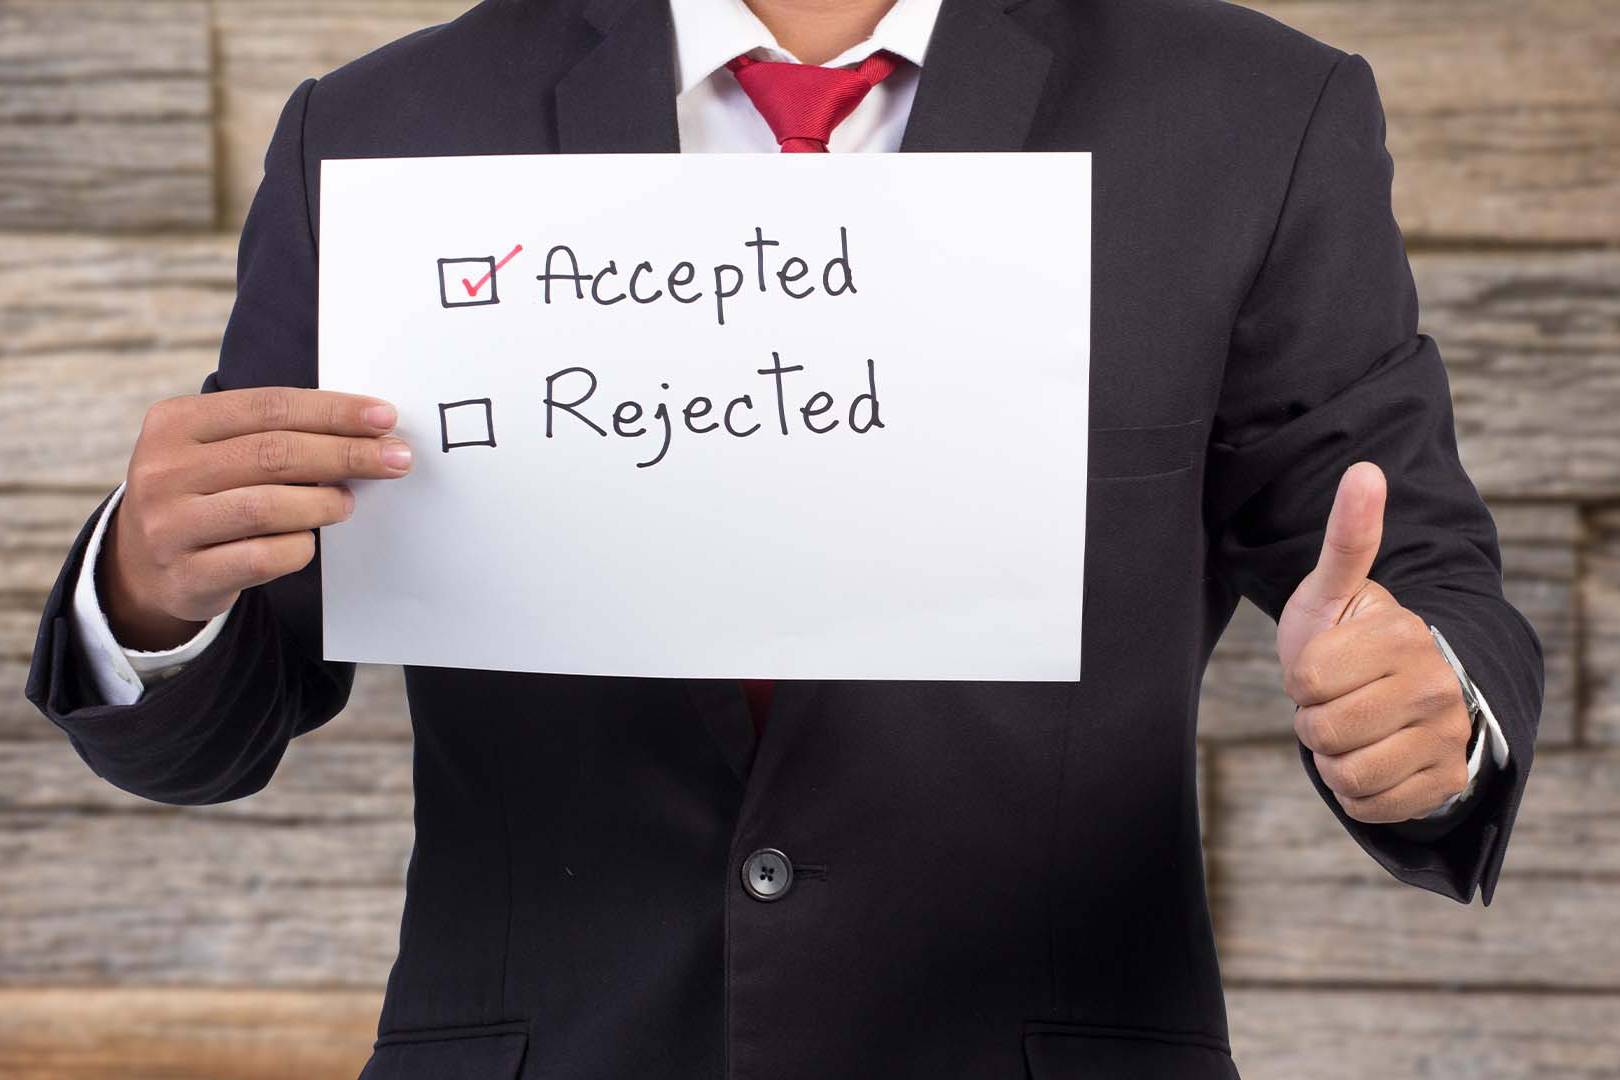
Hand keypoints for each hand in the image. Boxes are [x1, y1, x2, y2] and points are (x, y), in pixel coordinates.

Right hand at [102, 388, 411, 650]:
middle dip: (346, 453)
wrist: (141, 565)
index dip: (333, 411)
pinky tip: (309, 540)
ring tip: (347, 501)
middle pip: (274, 454)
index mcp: (174, 423)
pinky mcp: (186, 576)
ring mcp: (169, 526)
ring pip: (267, 507)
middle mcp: (164, 471)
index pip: (269, 407)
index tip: (385, 417)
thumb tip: (365, 430)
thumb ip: (272, 433)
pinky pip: (261, 558)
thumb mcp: (216, 449)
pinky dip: (298, 547)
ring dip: (323, 502)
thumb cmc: (203, 493)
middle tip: (395, 458)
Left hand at [1275, 462, 1472, 821]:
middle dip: (1314, 719)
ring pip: (1343, 773)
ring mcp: (1446, 739)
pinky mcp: (1445, 784)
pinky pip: (1368, 805)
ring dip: (1332, 757)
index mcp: (1404, 637)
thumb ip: (1347, 536)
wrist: (1399, 694)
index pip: (1307, 681)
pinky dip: (1356, 790)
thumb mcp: (1336, 588)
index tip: (1325, 663)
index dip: (1302, 677)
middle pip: (1322, 732)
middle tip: (1338, 699)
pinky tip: (1372, 758)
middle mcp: (1437, 688)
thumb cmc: (1352, 637)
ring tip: (1353, 728)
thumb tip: (1365, 469)